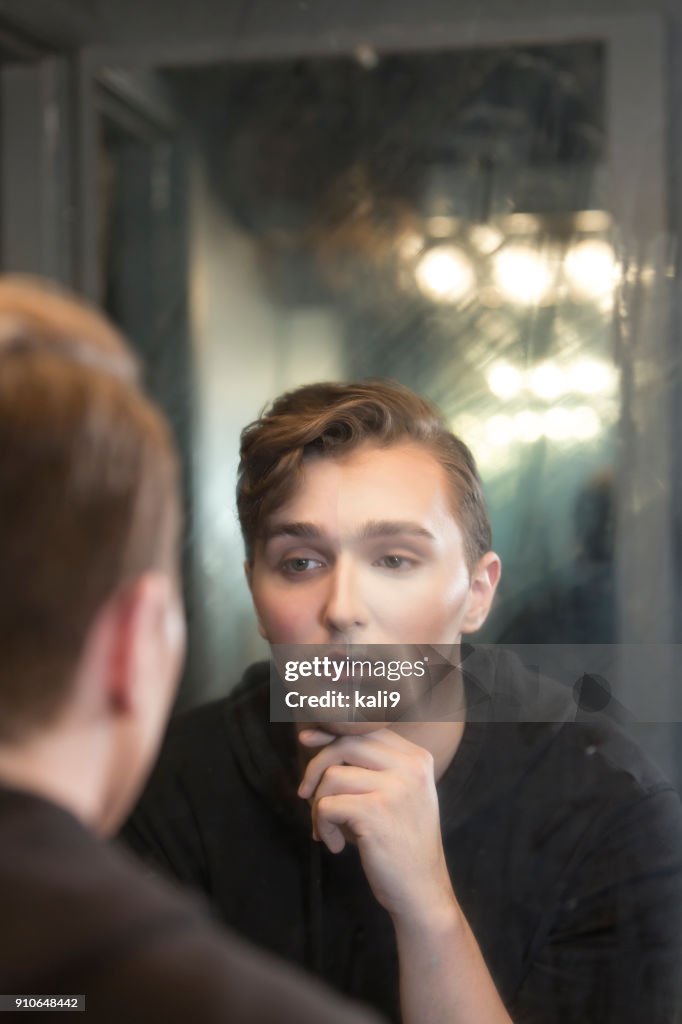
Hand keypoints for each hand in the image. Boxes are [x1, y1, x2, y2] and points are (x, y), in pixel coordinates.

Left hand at [297, 727, 454, 923]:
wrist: (421, 891)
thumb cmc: (399, 842)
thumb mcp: (396, 793)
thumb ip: (368, 765)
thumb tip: (312, 735)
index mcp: (417, 758)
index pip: (366, 729)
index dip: (331, 732)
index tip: (306, 741)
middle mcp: (411, 767)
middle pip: (346, 743)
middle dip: (316, 766)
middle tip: (305, 794)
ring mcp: (395, 788)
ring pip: (332, 776)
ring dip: (318, 805)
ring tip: (327, 828)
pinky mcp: (376, 812)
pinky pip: (327, 805)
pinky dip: (322, 826)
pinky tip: (335, 845)